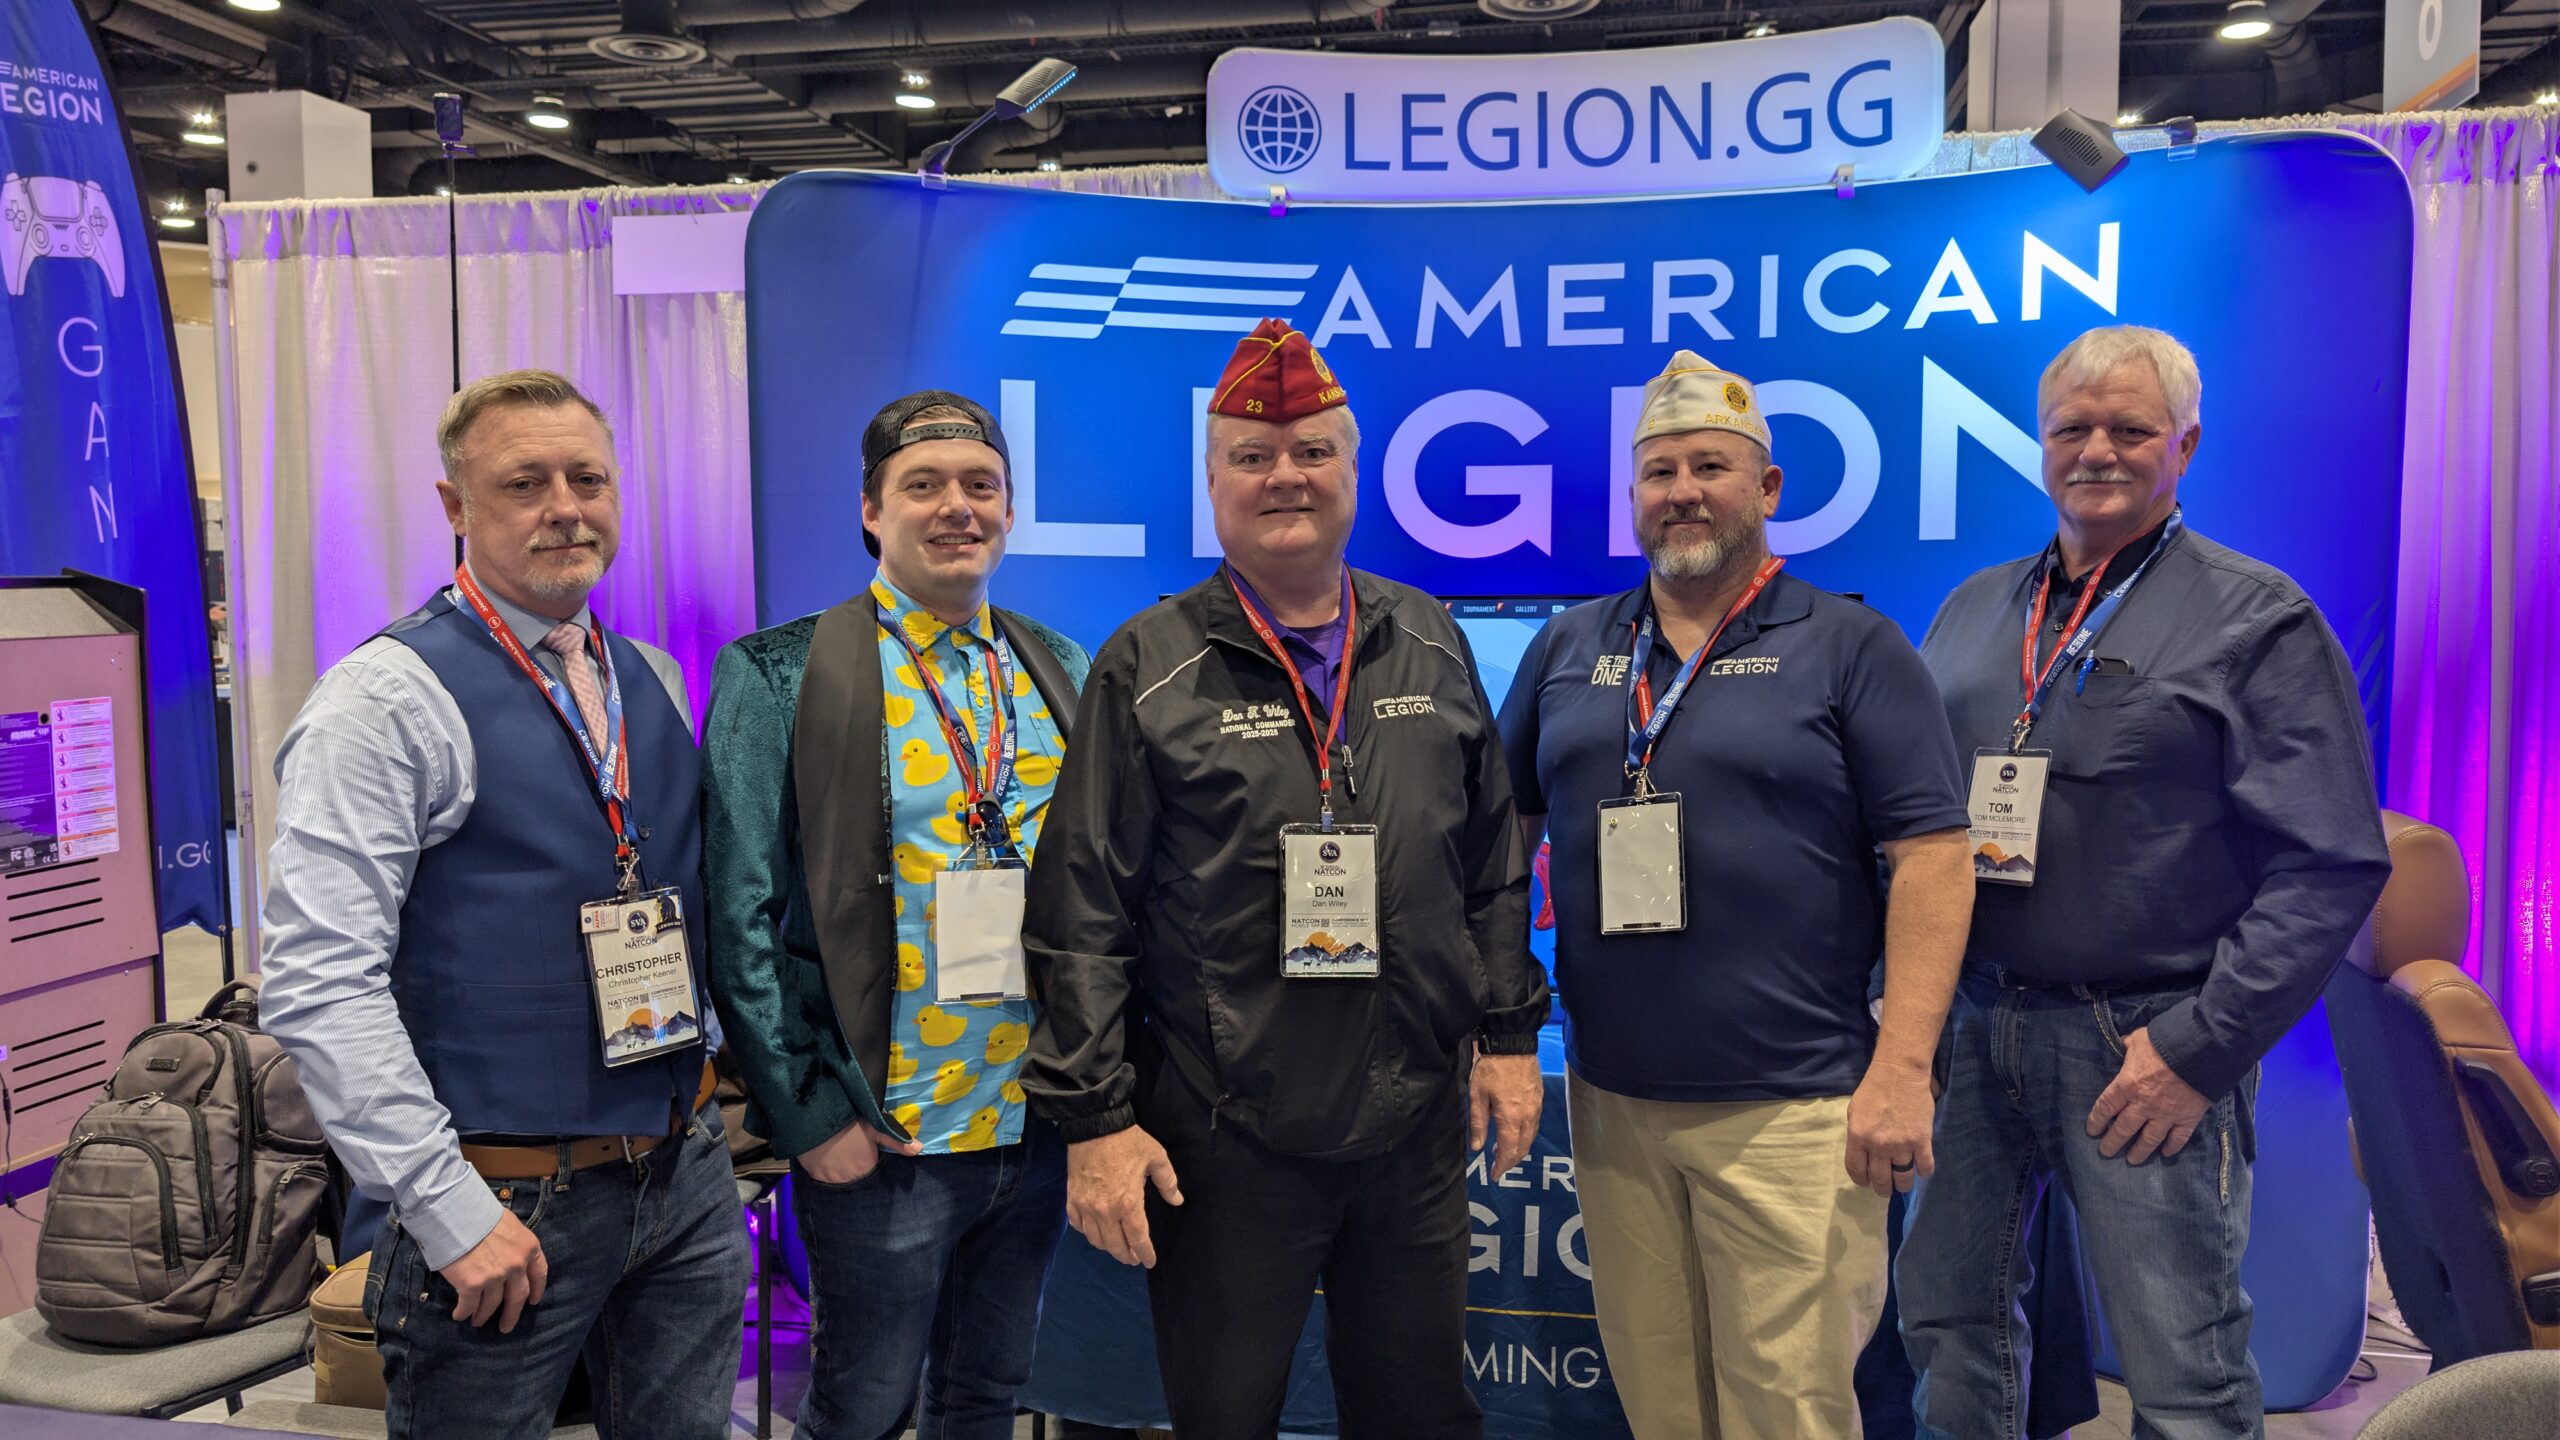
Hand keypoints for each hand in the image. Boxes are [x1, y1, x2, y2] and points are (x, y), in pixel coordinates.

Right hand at [439, 1209, 546, 1332]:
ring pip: (491, 1305)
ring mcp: (495, 1277)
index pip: (539, 1274)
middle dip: (512, 1314)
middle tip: (506, 1327)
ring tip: (477, 1321)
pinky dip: (464, 1313)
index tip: (532, 1301)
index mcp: (529, 1247)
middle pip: (518, 1297)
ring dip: (484, 1315)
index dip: (536, 1290)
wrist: (456, 1213)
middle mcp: (516, 1265)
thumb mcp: (509, 1224)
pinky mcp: (472, 1285)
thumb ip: (513, 1243)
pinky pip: (469, 1306)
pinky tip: (460, 1315)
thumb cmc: (480, 1213)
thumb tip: (508, 1254)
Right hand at [798, 1118, 921, 1186]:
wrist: (816, 1119)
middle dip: (856, 1170)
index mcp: (867, 1168)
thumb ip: (897, 1141)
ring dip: (841, 1173)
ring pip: (840, 1181)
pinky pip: (824, 1180)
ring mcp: (832, 1180)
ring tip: (839, 1158)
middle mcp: (851, 1179)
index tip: (866, 1154)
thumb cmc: (850, 1123)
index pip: (873, 1173)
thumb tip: (919, 1149)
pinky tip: (826, 1161)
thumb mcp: (876, 1128)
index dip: (870, 1163)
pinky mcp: (815, 1177)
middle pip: (856, 1178)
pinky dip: (826, 1173)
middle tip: (851, 1155)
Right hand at [1066, 1126, 1182, 1267]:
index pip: (1138, 1239)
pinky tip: (1095, 1231)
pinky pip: (1078, 1225)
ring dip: (1107, 1247)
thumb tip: (1177, 1200)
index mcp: (1129, 1203)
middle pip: (1115, 1245)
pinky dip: (1087, 1233)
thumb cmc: (1128, 1141)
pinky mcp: (1072, 1199)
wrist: (1095, 1125)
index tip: (1149, 1261)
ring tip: (1116, 1247)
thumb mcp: (1156, 1157)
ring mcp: (1086, 1207)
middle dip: (1126, 1256)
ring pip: (1095, 1239)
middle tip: (1133, 1259)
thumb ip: (1167, 1182)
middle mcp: (1106, 1211)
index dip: (1144, 1253)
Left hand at [1469, 1052, 1543, 1179]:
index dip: (1502, 1166)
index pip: (1509, 1151)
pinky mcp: (1539, 1099)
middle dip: (1511, 1160)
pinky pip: (1534, 1125)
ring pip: (1531, 1137)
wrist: (1513, 1043)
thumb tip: (1477, 1147)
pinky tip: (1514, 1132)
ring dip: (1518, 1148)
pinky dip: (1525, 1135)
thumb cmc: (1490, 1068)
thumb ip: (1478, 1123)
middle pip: (1523, 1148)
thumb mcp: (1476, 1095)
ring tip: (1503, 1149)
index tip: (1495, 1175)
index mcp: (1511, 1117)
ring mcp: (1536, 1108)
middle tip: (1497, 1164)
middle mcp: (1528, 1116)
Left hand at [1845, 1059, 1936, 1196]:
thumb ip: (1858, 1135)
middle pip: (1880, 1179)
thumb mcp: (1855, 1111)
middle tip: (1886, 1190)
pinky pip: (1924, 1166)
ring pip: (1903, 1178)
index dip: (1862, 1180)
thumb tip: (1864, 1153)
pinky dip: (1923, 1172)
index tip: (1867, 1182)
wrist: (1900, 1072)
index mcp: (1858, 1137)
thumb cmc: (1874, 1088)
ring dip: (1903, 1185)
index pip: (1856, 1170)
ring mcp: (1901, 1144)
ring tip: (1904, 1185)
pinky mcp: (1922, 1141)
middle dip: (1883, 1189)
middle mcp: (1878, 1145)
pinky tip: (1921, 1170)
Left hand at [2087, 1026, 2210, 1162]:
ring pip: (2149, 1140)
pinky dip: (2172, 1148)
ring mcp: (2166, 1115)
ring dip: (2139, 1152)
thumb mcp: (2139, 1039)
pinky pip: (2178, 1138)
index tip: (2091, 1131)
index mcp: (2127, 1085)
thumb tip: (2123, 1042)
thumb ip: (2129, 1045)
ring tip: (2132, 1160)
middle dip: (2112, 1143)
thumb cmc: (2164, 1043)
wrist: (2200, 1052)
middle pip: (2123, 1130)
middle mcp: (2143, 1105)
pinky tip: (2165, 1154)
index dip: (2096, 1120)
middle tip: (2106, 1153)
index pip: (2105, 1107)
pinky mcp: (2187, 1119)